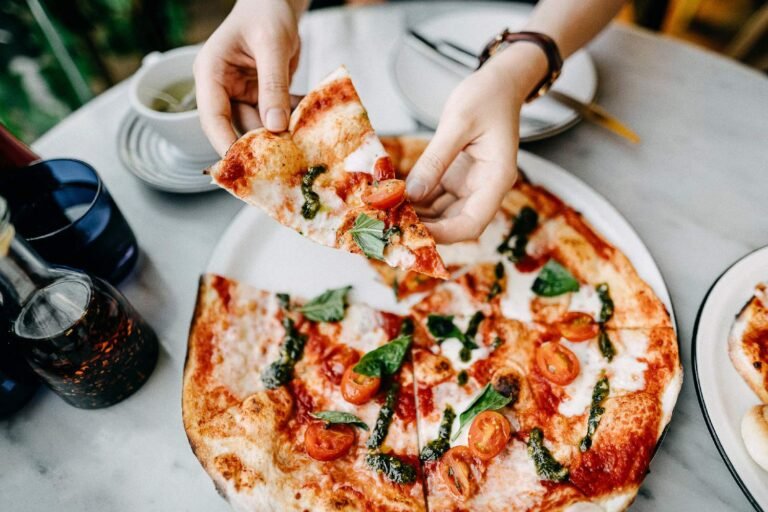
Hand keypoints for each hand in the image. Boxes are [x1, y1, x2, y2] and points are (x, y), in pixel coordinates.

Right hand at [194, 0, 304, 155]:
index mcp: (211, 73)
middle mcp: (222, 88)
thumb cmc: (267, 12)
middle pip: (237, 127)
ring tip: (304, 143)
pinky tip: (310, 124)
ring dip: (282, 135)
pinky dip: (292, 121)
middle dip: (261, 145)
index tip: (244, 166)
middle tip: (286, 162)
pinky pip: (275, 118)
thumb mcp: (272, 45)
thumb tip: (275, 126)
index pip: (212, 116)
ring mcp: (242, 94)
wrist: (277, 2)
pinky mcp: (261, 98)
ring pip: (260, 126)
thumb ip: (273, 85)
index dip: (225, 144)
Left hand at [406, 44, 546, 243]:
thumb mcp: (458, 122)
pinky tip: (393, 198)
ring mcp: (470, 186)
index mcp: (496, 179)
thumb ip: (435, 159)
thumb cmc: (486, 97)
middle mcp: (485, 189)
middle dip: (424, 227)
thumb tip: (411, 193)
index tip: (413, 231)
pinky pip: (435, 198)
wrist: (499, 84)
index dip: (444, 234)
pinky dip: (416, 201)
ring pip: (442, 215)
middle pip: (455, 224)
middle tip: (389, 222)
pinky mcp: (456, 179)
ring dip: (417, 216)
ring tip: (386, 212)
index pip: (472, 223)